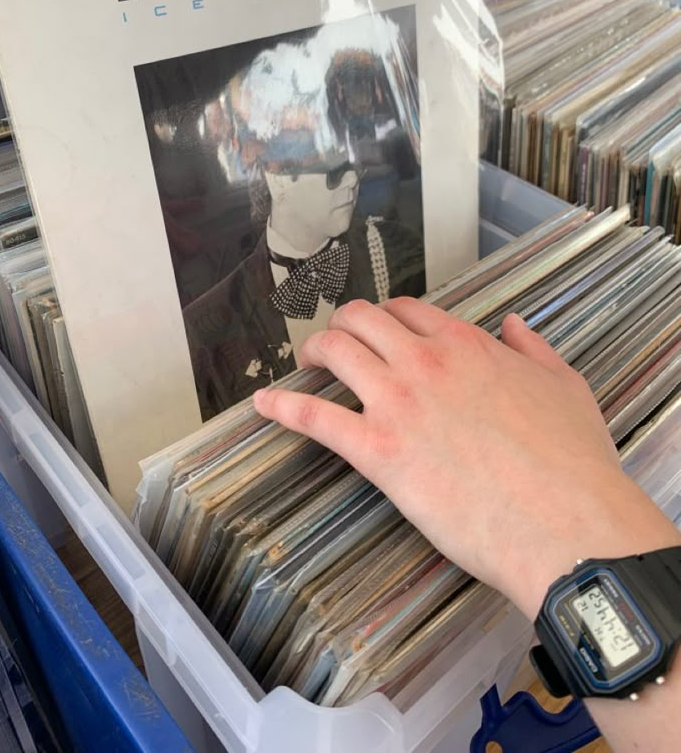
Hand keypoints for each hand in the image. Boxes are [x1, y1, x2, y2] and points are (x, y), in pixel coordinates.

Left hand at [254, 299, 680, 618]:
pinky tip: (262, 406)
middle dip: (342, 324)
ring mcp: (397, 403)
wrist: (564, 523)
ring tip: (304, 363)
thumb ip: (532, 348)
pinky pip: (315, 417)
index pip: (409, 309)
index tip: (380, 329)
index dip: (387, 316)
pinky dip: (282, 408)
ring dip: (313, 351)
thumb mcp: (564, 386)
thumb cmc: (571, 460)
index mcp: (466, 344)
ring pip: (335, 352)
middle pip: (361, 319)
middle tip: (333, 343)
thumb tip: (513, 325)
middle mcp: (425, 361)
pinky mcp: (378, 451)